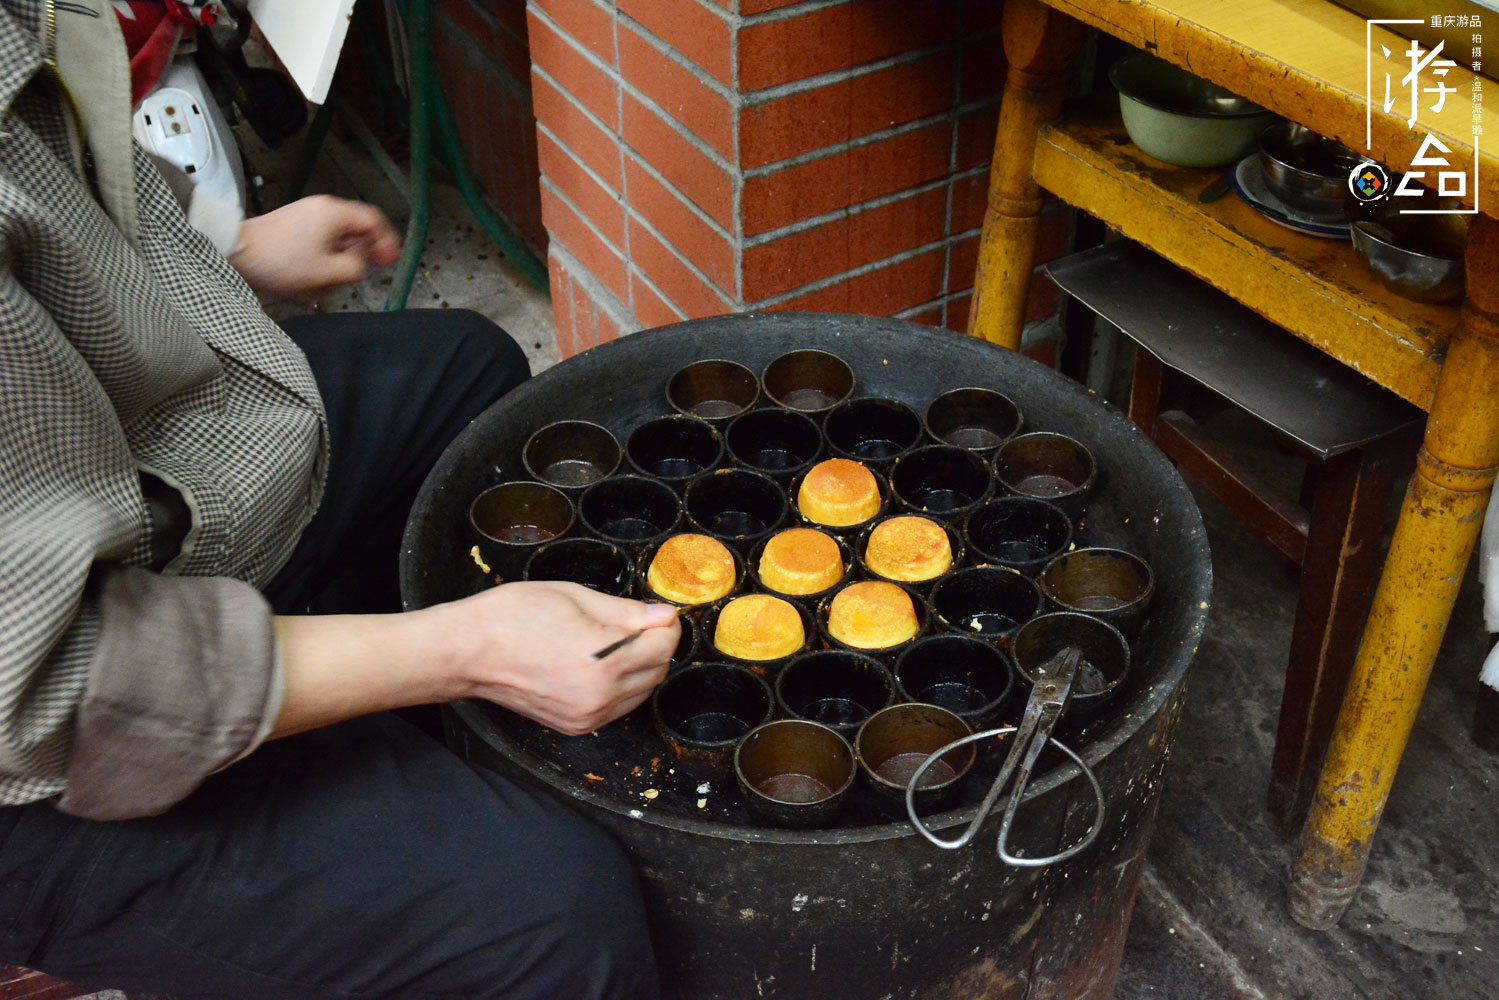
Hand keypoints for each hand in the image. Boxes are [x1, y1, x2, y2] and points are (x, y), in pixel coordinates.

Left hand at [230, 195, 400, 297]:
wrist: (235, 251)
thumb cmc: (282, 261)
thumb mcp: (326, 271)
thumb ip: (356, 268)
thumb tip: (359, 264)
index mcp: (335, 213)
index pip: (374, 221)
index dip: (387, 242)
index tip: (390, 262)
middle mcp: (323, 208)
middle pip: (355, 231)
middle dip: (356, 258)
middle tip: (352, 278)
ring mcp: (306, 216)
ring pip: (336, 240)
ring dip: (335, 264)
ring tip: (323, 284)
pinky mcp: (293, 226)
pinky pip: (319, 242)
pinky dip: (320, 261)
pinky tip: (309, 280)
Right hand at [442, 581, 679, 734]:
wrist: (468, 652)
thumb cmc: (512, 617)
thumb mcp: (573, 597)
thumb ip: (625, 611)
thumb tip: (664, 615)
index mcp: (603, 660)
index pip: (663, 645)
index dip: (665, 625)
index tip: (657, 612)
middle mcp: (599, 696)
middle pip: (657, 670)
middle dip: (655, 645)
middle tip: (635, 622)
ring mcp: (588, 716)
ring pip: (642, 691)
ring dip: (640, 666)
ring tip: (612, 642)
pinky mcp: (577, 727)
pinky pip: (619, 707)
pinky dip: (622, 686)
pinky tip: (599, 665)